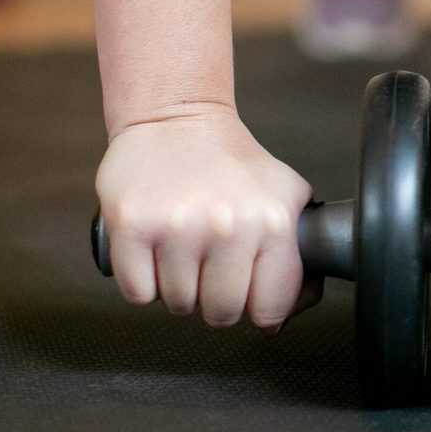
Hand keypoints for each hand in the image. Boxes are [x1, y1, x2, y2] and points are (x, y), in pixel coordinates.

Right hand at [94, 104, 319, 331]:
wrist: (176, 118)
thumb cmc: (232, 163)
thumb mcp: (286, 194)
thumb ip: (298, 253)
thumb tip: (286, 313)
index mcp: (272, 222)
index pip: (269, 309)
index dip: (257, 308)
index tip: (248, 290)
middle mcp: (227, 226)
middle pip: (220, 313)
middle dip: (215, 300)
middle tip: (211, 266)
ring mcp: (177, 227)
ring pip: (178, 304)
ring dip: (178, 287)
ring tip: (184, 248)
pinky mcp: (132, 225)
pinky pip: (138, 293)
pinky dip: (144, 282)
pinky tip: (156, 251)